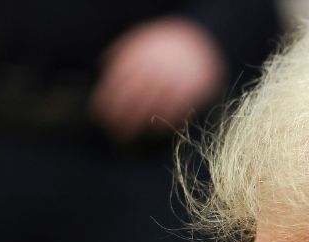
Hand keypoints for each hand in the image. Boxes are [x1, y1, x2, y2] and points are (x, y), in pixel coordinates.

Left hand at [90, 17, 225, 139]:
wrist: (206, 38)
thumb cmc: (169, 43)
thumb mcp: (143, 38)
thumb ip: (122, 50)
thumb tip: (102, 68)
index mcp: (138, 56)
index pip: (115, 85)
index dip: (105, 104)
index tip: (101, 117)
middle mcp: (155, 69)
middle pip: (131, 101)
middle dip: (121, 120)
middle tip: (116, 133)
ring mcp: (175, 81)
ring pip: (152, 109)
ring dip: (140, 126)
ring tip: (132, 136)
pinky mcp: (193, 91)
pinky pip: (176, 112)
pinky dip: (164, 124)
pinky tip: (156, 131)